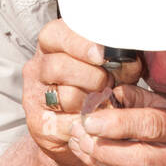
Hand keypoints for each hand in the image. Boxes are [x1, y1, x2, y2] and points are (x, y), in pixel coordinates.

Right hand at [22, 19, 142, 165]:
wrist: (81, 130)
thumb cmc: (96, 91)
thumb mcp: (110, 68)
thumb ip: (118, 60)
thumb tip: (130, 60)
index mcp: (51, 46)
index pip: (54, 35)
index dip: (79, 44)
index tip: (101, 55)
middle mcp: (37, 69)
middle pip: (58, 66)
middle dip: (92, 77)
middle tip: (109, 84)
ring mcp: (34, 97)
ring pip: (65, 96)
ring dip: (93, 101)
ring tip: (105, 103)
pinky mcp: (39, 124)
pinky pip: (69, 123)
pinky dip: (89, 123)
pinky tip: (98, 120)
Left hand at [67, 83, 165, 165]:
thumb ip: (144, 99)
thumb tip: (110, 93)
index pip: (153, 126)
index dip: (119, 123)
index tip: (92, 117)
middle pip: (139, 159)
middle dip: (103, 146)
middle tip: (80, 130)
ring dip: (96, 157)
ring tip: (78, 139)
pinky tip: (88, 152)